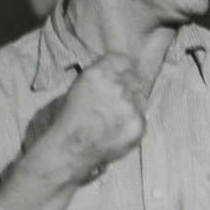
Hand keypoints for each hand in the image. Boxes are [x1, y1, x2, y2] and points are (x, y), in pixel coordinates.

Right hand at [47, 52, 147, 180]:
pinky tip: (117, 131)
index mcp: (98, 74)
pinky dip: (133, 123)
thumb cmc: (67, 121)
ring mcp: (130, 105)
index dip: (122, 68)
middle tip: (118, 101)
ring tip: (114, 120)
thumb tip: (116, 75)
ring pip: (139, 98)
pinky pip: (142, 118)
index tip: (122, 74)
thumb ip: (100, 79)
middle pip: (134, 78)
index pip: (122, 59)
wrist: (69, 149)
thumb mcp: (78, 89)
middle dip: (128, 87)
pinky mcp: (138, 123)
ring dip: (131, 106)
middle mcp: (117, 86)